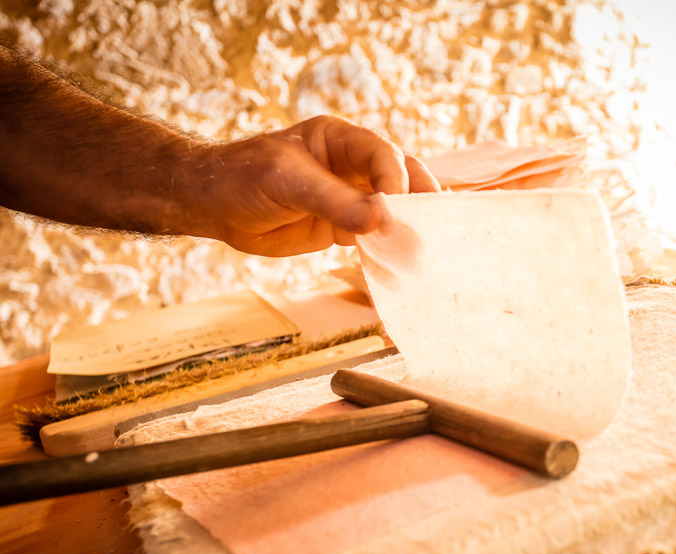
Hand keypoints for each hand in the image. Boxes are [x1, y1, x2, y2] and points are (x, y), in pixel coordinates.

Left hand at [180, 116, 439, 255]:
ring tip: (425, 249)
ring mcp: (350, 198)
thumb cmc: (241, 177)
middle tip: (438, 224)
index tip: (397, 206)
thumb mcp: (286, 181)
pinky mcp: (343, 228)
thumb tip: (380, 220)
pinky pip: (374, 238)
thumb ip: (334, 201)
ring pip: (392, 211)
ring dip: (408, 229)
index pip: (381, 155)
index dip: (395, 178)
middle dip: (419, 200)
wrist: (211, 206)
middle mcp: (352, 166)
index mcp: (340, 139)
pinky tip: (400, 265)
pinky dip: (388, 251)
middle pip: (401, 178)